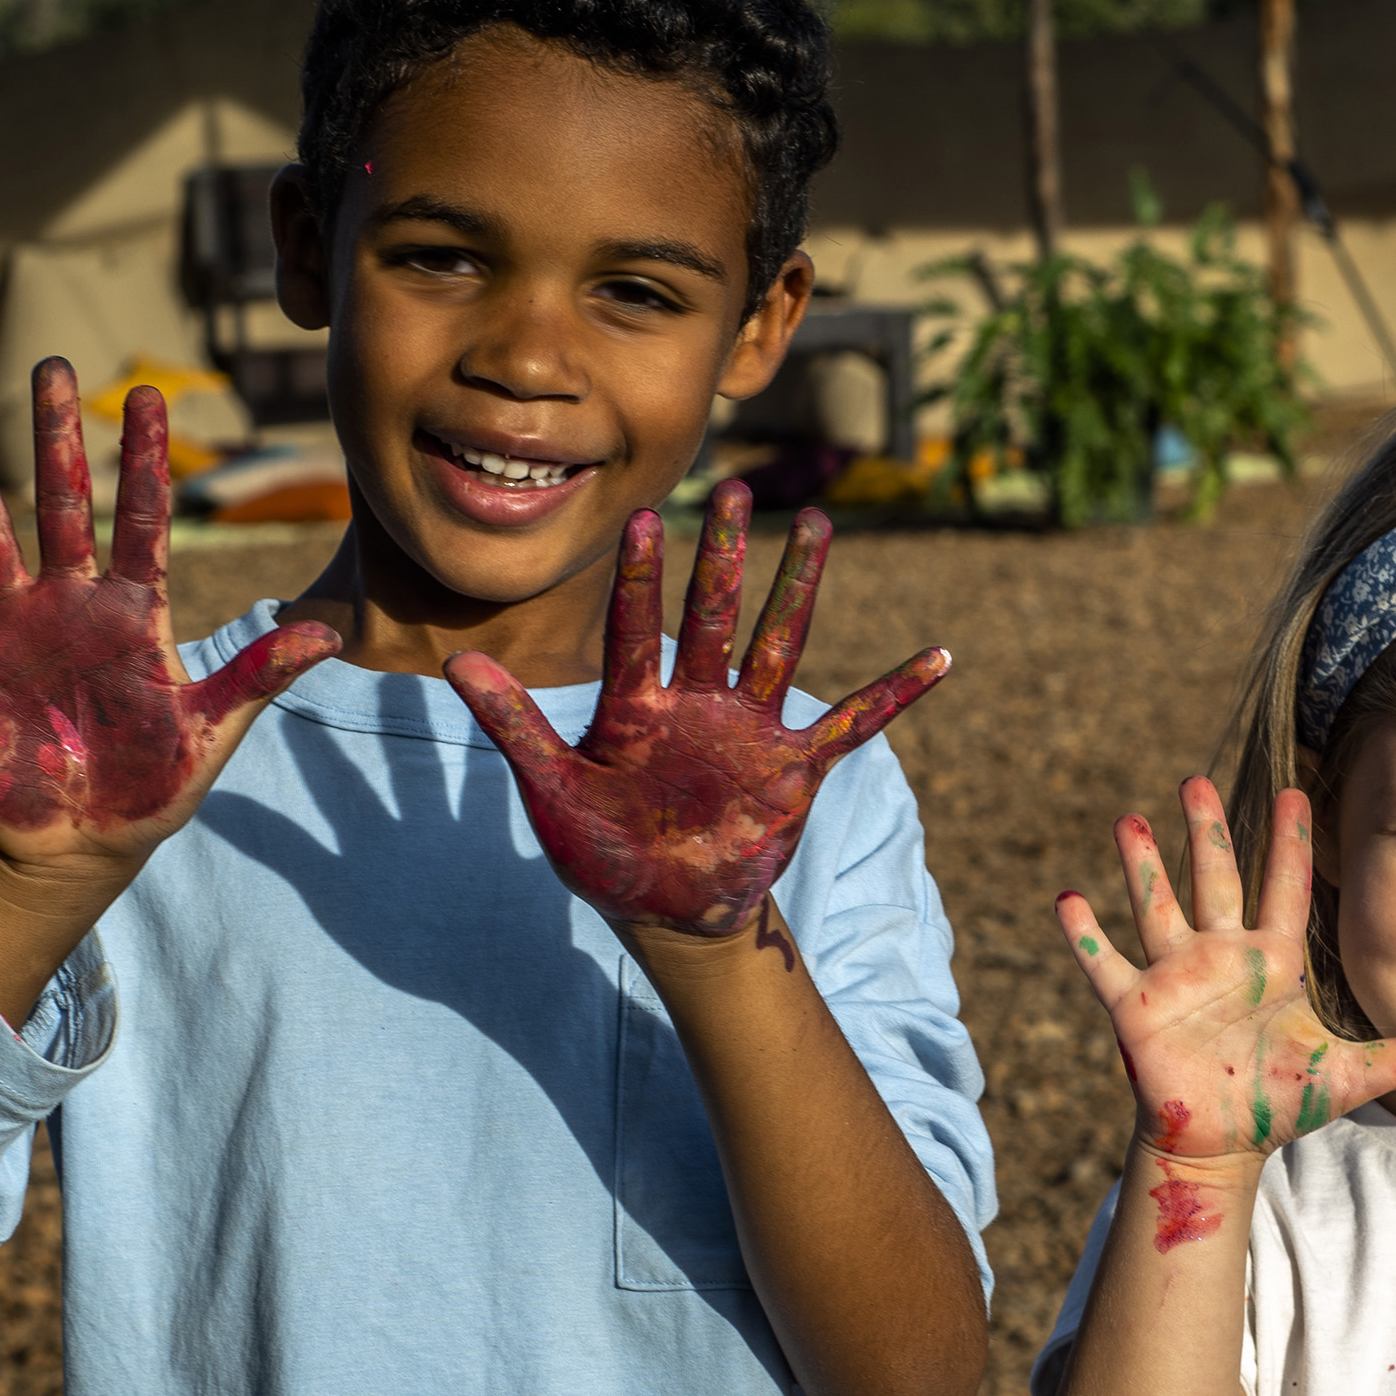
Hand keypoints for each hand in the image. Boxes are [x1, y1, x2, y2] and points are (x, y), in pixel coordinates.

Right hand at [0, 361, 336, 869]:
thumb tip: (332, 635)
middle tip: (49, 362)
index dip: (144, 459)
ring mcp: (13, 626)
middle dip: (56, 434)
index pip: (143, 518)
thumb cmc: (154, 784)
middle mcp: (70, 601)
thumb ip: (260, 675)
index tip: (146, 394)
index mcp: (134, 610)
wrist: (86, 842)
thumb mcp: (213, 731)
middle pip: (62, 501)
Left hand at [447, 483, 950, 941]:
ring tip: (819, 523)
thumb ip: (515, 725)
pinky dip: (897, 692)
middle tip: (735, 484)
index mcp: (637, 705)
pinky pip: (855, 722)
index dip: (639, 576)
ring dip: (799, 587)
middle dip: (724, 552)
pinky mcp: (795, 768)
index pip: (637, 626)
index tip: (640, 515)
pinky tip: (940, 656)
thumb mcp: (552, 792)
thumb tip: (454, 662)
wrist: (667, 912)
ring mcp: (750, 730)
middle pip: (715, 613)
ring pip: (780, 642)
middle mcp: (698, 702)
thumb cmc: (604, 855)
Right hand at [1057, 779, 1395, 1175]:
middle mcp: (1222, 957)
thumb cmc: (1281, 1103)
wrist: (1224, 1143)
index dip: (1289, 841)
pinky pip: (1106, 965)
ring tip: (1128, 819)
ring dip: (1141, 865)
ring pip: (1156, 907)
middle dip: (1205, 830)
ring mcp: (1175, 978)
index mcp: (1272, 962)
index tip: (1294, 789)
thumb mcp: (1347, 1078)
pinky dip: (1086, 936)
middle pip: (1212, 879)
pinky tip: (1068, 900)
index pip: (1283, 887)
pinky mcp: (1137, 1009)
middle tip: (1195, 780)